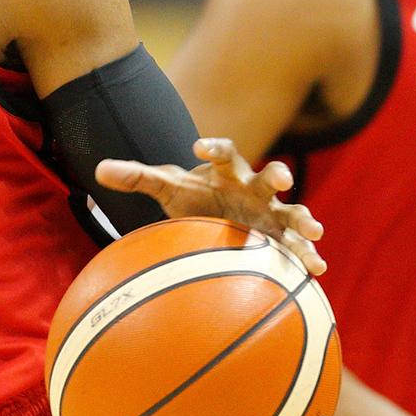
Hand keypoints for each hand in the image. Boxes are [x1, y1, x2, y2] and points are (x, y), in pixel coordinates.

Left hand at [94, 138, 325, 274]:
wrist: (216, 219)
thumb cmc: (192, 199)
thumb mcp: (166, 188)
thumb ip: (138, 177)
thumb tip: (99, 169)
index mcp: (226, 172)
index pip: (223, 152)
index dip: (214, 147)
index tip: (197, 147)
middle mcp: (253, 189)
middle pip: (266, 177)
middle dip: (276, 175)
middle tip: (283, 176)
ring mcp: (270, 214)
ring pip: (291, 213)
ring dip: (304, 220)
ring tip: (315, 232)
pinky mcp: (278, 239)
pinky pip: (296, 247)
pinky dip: (307, 256)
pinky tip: (316, 269)